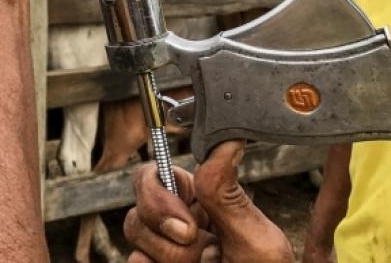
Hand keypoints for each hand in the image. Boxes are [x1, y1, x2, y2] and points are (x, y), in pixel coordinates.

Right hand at [124, 141, 293, 262]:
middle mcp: (176, 224)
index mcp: (201, 203)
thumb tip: (225, 139)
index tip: (190, 225)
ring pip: (134, 237)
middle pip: (138, 206)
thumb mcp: (256, 242)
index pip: (155, 174)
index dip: (161, 194)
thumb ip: (227, 194)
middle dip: (165, 233)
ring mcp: (162, 252)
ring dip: (170, 259)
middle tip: (202, 255)